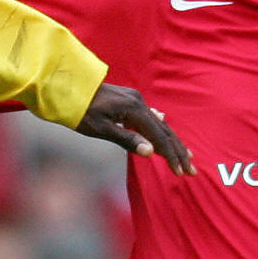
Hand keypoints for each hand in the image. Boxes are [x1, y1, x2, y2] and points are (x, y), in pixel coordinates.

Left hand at [77, 83, 194, 174]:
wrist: (66, 86)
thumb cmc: (79, 110)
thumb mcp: (101, 129)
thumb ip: (127, 140)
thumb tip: (151, 152)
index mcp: (134, 109)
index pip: (159, 137)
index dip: (171, 156)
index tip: (180, 172)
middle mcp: (139, 102)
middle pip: (164, 130)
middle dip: (178, 152)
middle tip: (191, 170)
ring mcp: (135, 100)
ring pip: (159, 124)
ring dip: (172, 142)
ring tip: (186, 155)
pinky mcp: (129, 100)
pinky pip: (150, 117)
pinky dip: (159, 129)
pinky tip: (164, 126)